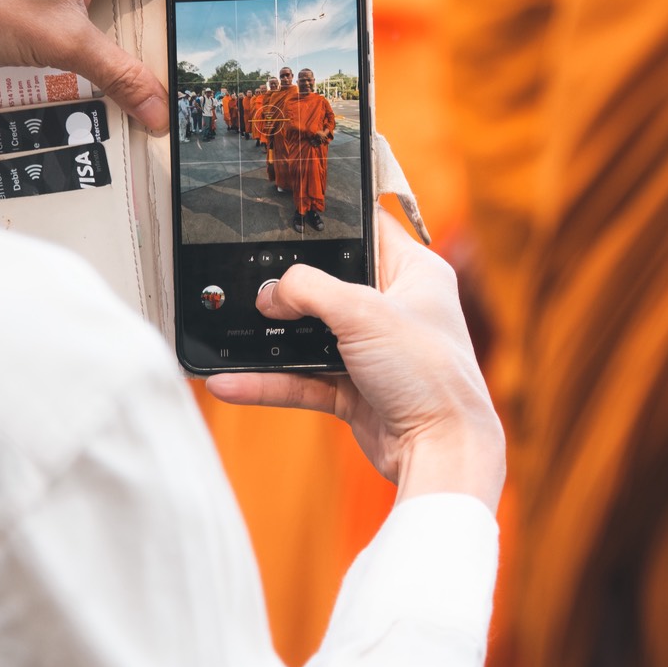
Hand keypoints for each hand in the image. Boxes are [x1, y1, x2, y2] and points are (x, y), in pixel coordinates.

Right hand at [206, 210, 504, 512]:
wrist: (440, 452)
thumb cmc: (429, 374)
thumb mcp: (363, 313)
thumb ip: (308, 290)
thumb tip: (268, 294)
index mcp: (415, 272)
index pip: (368, 227)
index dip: (332, 218)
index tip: (287, 214)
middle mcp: (394, 307)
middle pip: (329, 282)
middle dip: (287, 286)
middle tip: (248, 278)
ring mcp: (372, 350)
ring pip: (309, 334)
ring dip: (270, 338)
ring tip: (226, 330)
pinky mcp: (354, 389)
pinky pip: (301, 378)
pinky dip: (269, 381)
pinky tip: (230, 381)